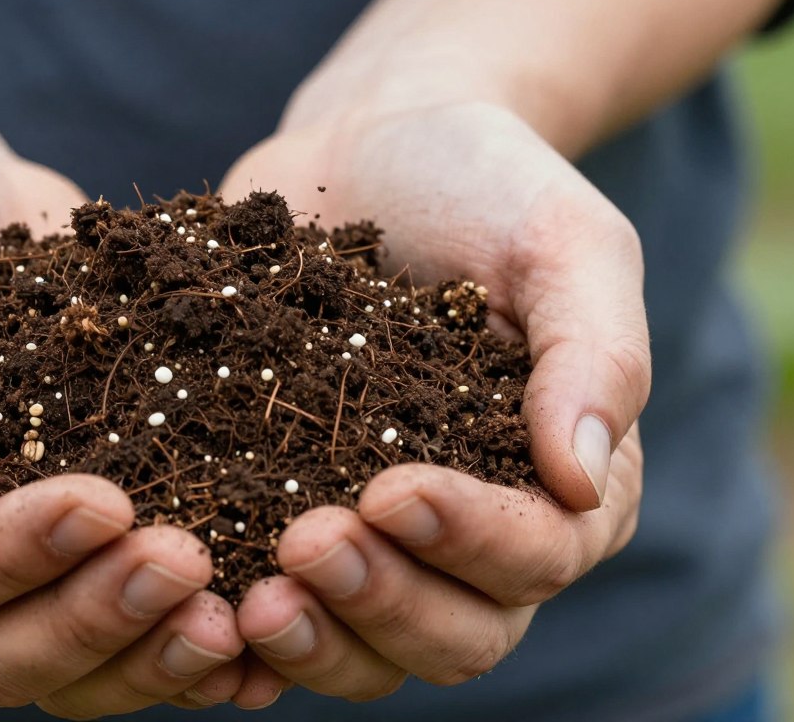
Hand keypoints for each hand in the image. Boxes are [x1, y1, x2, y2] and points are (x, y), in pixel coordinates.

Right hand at [0, 137, 244, 717]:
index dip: (9, 555)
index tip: (106, 501)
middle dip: (92, 617)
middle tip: (187, 564)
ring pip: (59, 663)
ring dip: (144, 648)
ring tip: (232, 615)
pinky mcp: (55, 545)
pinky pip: (110, 622)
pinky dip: (174, 639)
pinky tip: (252, 626)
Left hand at [218, 102, 648, 697]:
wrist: (372, 148)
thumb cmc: (484, 184)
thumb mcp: (561, 241)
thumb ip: (595, 352)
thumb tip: (582, 480)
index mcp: (563, 482)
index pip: (536, 555)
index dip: (468, 542)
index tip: (389, 490)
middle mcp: (477, 533)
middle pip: (455, 635)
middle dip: (381, 603)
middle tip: (303, 547)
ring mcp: (381, 537)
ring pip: (368, 646)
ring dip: (314, 639)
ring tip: (246, 602)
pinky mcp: (290, 514)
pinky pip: (282, 605)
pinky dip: (244, 633)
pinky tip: (198, 614)